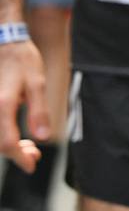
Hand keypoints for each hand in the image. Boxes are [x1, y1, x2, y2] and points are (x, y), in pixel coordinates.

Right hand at [0, 40, 48, 172]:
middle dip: (15, 154)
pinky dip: (3, 136)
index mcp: (2, 105)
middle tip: (35, 155)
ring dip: (8, 147)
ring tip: (29, 148)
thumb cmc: (23, 61)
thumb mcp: (37, 84)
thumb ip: (39, 111)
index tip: (32, 165)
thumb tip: (42, 137)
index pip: (7, 143)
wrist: (5, 44)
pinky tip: (16, 137)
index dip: (20, 158)